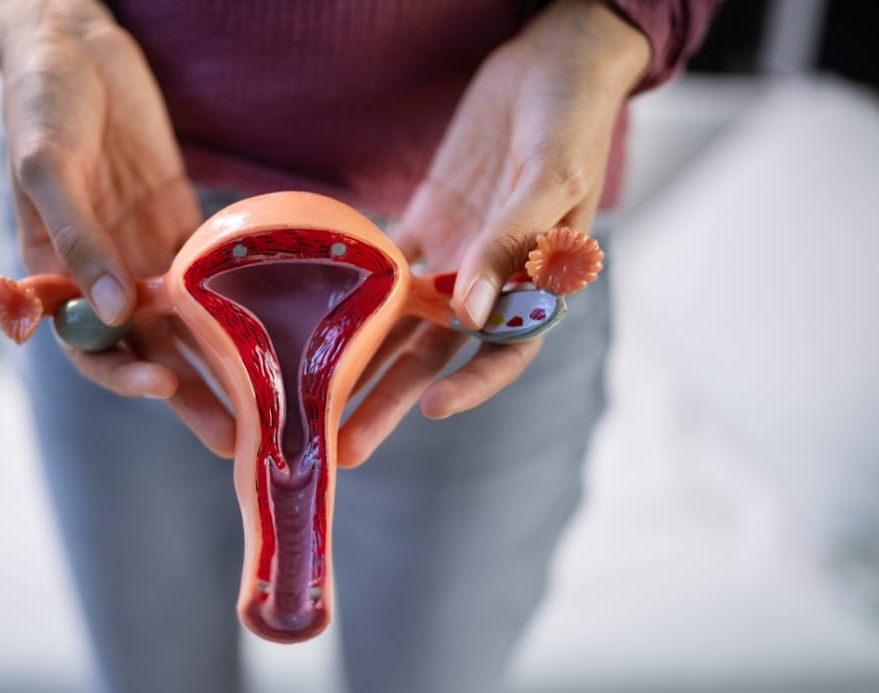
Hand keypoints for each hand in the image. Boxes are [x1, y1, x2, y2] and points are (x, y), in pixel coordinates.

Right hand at [0, 0, 234, 455]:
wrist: (75, 44)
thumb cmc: (42, 101)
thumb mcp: (48, 165)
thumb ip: (77, 235)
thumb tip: (112, 311)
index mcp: (57, 270)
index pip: (87, 345)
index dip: (121, 372)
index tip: (162, 384)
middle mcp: (104, 275)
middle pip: (147, 350)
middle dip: (189, 395)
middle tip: (237, 437)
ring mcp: (145, 254)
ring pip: (187, 326)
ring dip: (223, 367)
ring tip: (269, 405)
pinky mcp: (182, 228)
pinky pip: (212, 278)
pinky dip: (240, 307)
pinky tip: (281, 332)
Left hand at [338, 0, 649, 467]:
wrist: (551, 58)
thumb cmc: (570, 116)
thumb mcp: (549, 174)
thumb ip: (511, 241)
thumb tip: (472, 313)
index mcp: (535, 280)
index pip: (505, 350)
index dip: (473, 385)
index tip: (432, 411)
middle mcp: (490, 281)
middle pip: (434, 354)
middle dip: (389, 400)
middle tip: (343, 449)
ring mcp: (454, 255)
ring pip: (399, 324)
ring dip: (359, 362)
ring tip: (312, 405)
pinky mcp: (424, 226)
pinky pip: (384, 271)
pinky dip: (352, 296)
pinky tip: (307, 322)